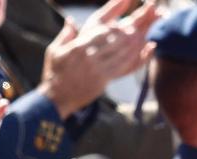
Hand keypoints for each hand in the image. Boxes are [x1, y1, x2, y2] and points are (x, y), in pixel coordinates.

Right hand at [39, 0, 156, 118]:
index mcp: (78, 47)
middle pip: (112, 41)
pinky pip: (120, 69)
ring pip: (119, 54)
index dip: (113, 26)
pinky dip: (130, 61)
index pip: (100, 32)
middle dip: (126, 33)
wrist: (56, 98)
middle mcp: (89, 57)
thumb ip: (65, 35)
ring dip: (132, 46)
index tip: (122, 21)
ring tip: (142, 37)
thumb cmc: (54, 73)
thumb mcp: (54, 50)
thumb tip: (71, 21)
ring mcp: (97, 70)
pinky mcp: (102, 81)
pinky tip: (138, 55)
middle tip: (138, 26)